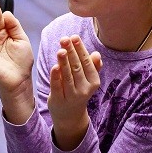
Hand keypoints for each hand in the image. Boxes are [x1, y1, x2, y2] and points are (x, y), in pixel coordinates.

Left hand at [47, 34, 101, 150]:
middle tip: (64, 39)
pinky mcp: (58, 100)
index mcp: (93, 81)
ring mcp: (71, 96)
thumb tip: (97, 54)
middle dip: (71, 52)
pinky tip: (54, 66)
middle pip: (77, 67)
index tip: (74, 37)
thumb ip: (92, 66)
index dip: (80, 49)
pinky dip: (56, 77)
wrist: (70, 115)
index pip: (87, 62)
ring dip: (64, 62)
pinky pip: (57, 87)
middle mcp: (84, 89)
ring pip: (68, 76)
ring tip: (61, 50)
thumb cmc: (78, 90)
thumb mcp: (88, 80)